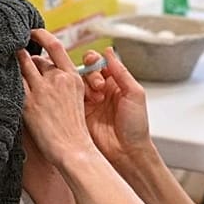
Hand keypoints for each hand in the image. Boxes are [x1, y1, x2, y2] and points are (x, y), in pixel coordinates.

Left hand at [17, 30, 98, 168]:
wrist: (73, 148)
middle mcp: (57, 79)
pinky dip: (7, 78)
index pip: (55, 46)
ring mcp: (42, 90)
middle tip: (14, 56)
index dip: (41, 35)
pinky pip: (14, 83)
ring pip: (22, 66)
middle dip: (24, 58)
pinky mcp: (28, 103)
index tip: (32, 31)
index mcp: (72, 77)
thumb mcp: (77, 98)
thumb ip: (64, 82)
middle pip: (35, 59)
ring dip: (12, 62)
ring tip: (1, 59)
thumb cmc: (74, 128)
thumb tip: (46, 71)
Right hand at [80, 47, 152, 168]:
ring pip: (75, 83)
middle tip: (98, 87)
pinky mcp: (78, 114)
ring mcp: (88, 102)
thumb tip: (108, 51)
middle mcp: (100, 91)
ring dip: (82, 85)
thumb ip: (121, 72)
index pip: (99, 64)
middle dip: (89, 74)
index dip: (95, 62)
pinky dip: (69, 94)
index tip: (97, 66)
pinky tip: (76, 97)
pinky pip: (68, 98)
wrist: (127, 152)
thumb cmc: (136, 126)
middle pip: (85, 70)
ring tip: (94, 98)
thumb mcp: (135, 94)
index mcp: (114, 83)